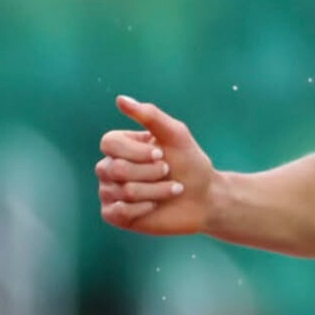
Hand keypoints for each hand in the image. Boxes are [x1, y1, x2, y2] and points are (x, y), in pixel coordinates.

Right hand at [97, 96, 214, 233]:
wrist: (206, 197)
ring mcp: (110, 191)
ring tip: (172, 190)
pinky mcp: (115, 215)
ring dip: (155, 191)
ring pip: (123, 191)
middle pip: (114, 168)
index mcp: (119, 146)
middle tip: (169, 172)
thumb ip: (150, 115)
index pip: (109, 143)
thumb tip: (120, 100)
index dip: (137, 151)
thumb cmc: (190, 163)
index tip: (162, 154)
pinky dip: (142, 208)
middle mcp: (109, 167)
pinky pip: (118, 212)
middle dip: (151, 172)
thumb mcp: (176, 134)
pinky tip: (155, 206)